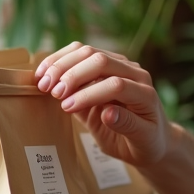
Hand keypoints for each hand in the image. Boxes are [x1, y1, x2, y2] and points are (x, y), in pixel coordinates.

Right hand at [35, 42, 170, 169]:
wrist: (149, 136)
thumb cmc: (146, 141)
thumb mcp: (141, 140)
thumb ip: (128, 125)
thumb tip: (108, 113)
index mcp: (145, 93)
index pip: (116, 85)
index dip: (89, 94)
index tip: (67, 108)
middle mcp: (133, 73)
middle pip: (100, 61)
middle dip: (72, 75)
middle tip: (52, 93)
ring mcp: (117, 66)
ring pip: (87, 52)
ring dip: (62, 65)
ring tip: (43, 84)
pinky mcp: (101, 67)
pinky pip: (79, 54)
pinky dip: (59, 60)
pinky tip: (44, 73)